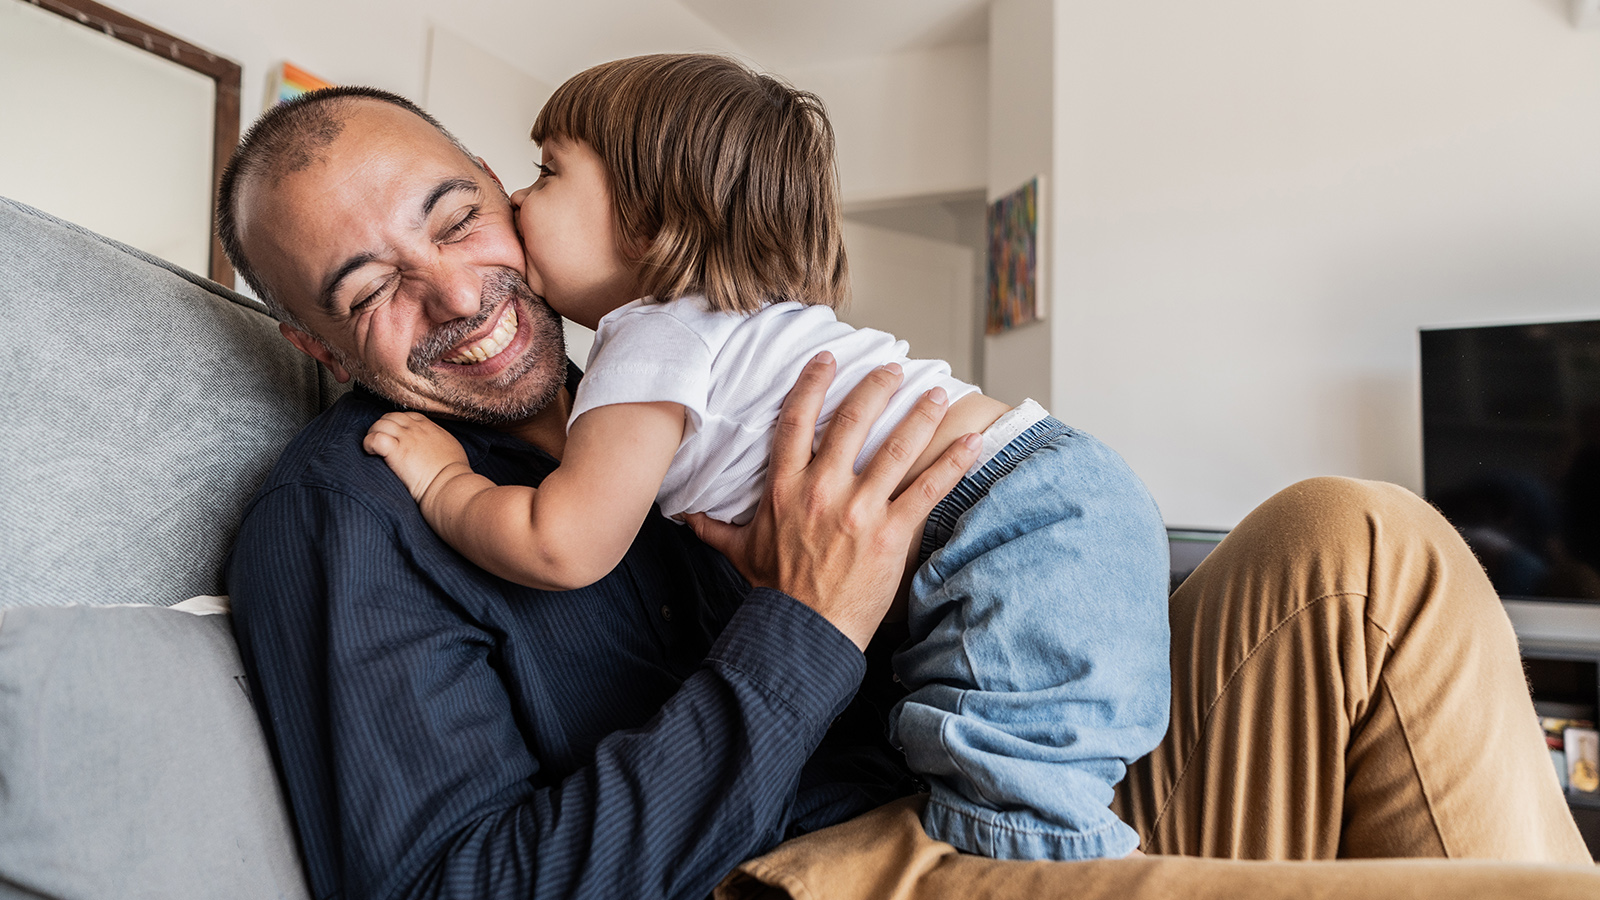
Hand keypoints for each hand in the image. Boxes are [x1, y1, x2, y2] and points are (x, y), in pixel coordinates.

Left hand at [363, 411, 473, 504]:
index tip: (395, 436)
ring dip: (373, 434)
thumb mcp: (452, 448)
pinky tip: (370, 452)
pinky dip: (369, 443)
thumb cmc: (453, 473)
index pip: (407, 415)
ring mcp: (406, 438)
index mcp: (429, 427)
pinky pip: (375, 438)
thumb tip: (435, 446)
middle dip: (382, 427)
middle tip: (380, 442)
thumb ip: (440, 441)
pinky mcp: (396, 451)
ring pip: (380, 424)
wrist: (450, 484)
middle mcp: (416, 428)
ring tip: (373, 449)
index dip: (397, 424)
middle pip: (390, 417)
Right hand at [687, 353, 981, 649]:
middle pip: (851, 422)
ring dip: (919, 415)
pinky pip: (927, 488)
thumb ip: (715, 527)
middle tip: (894, 367)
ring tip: (937, 393)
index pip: (796, 421)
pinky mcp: (891, 533)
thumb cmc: (775, 593)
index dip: (812, 384)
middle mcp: (821, 490)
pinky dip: (953, 463)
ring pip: (895, 448)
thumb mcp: (740, 552)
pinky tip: (973, 442)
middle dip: (875, 387)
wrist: (803, 633)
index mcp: (785, 487)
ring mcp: (859, 510)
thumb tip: (686, 516)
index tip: (828, 359)